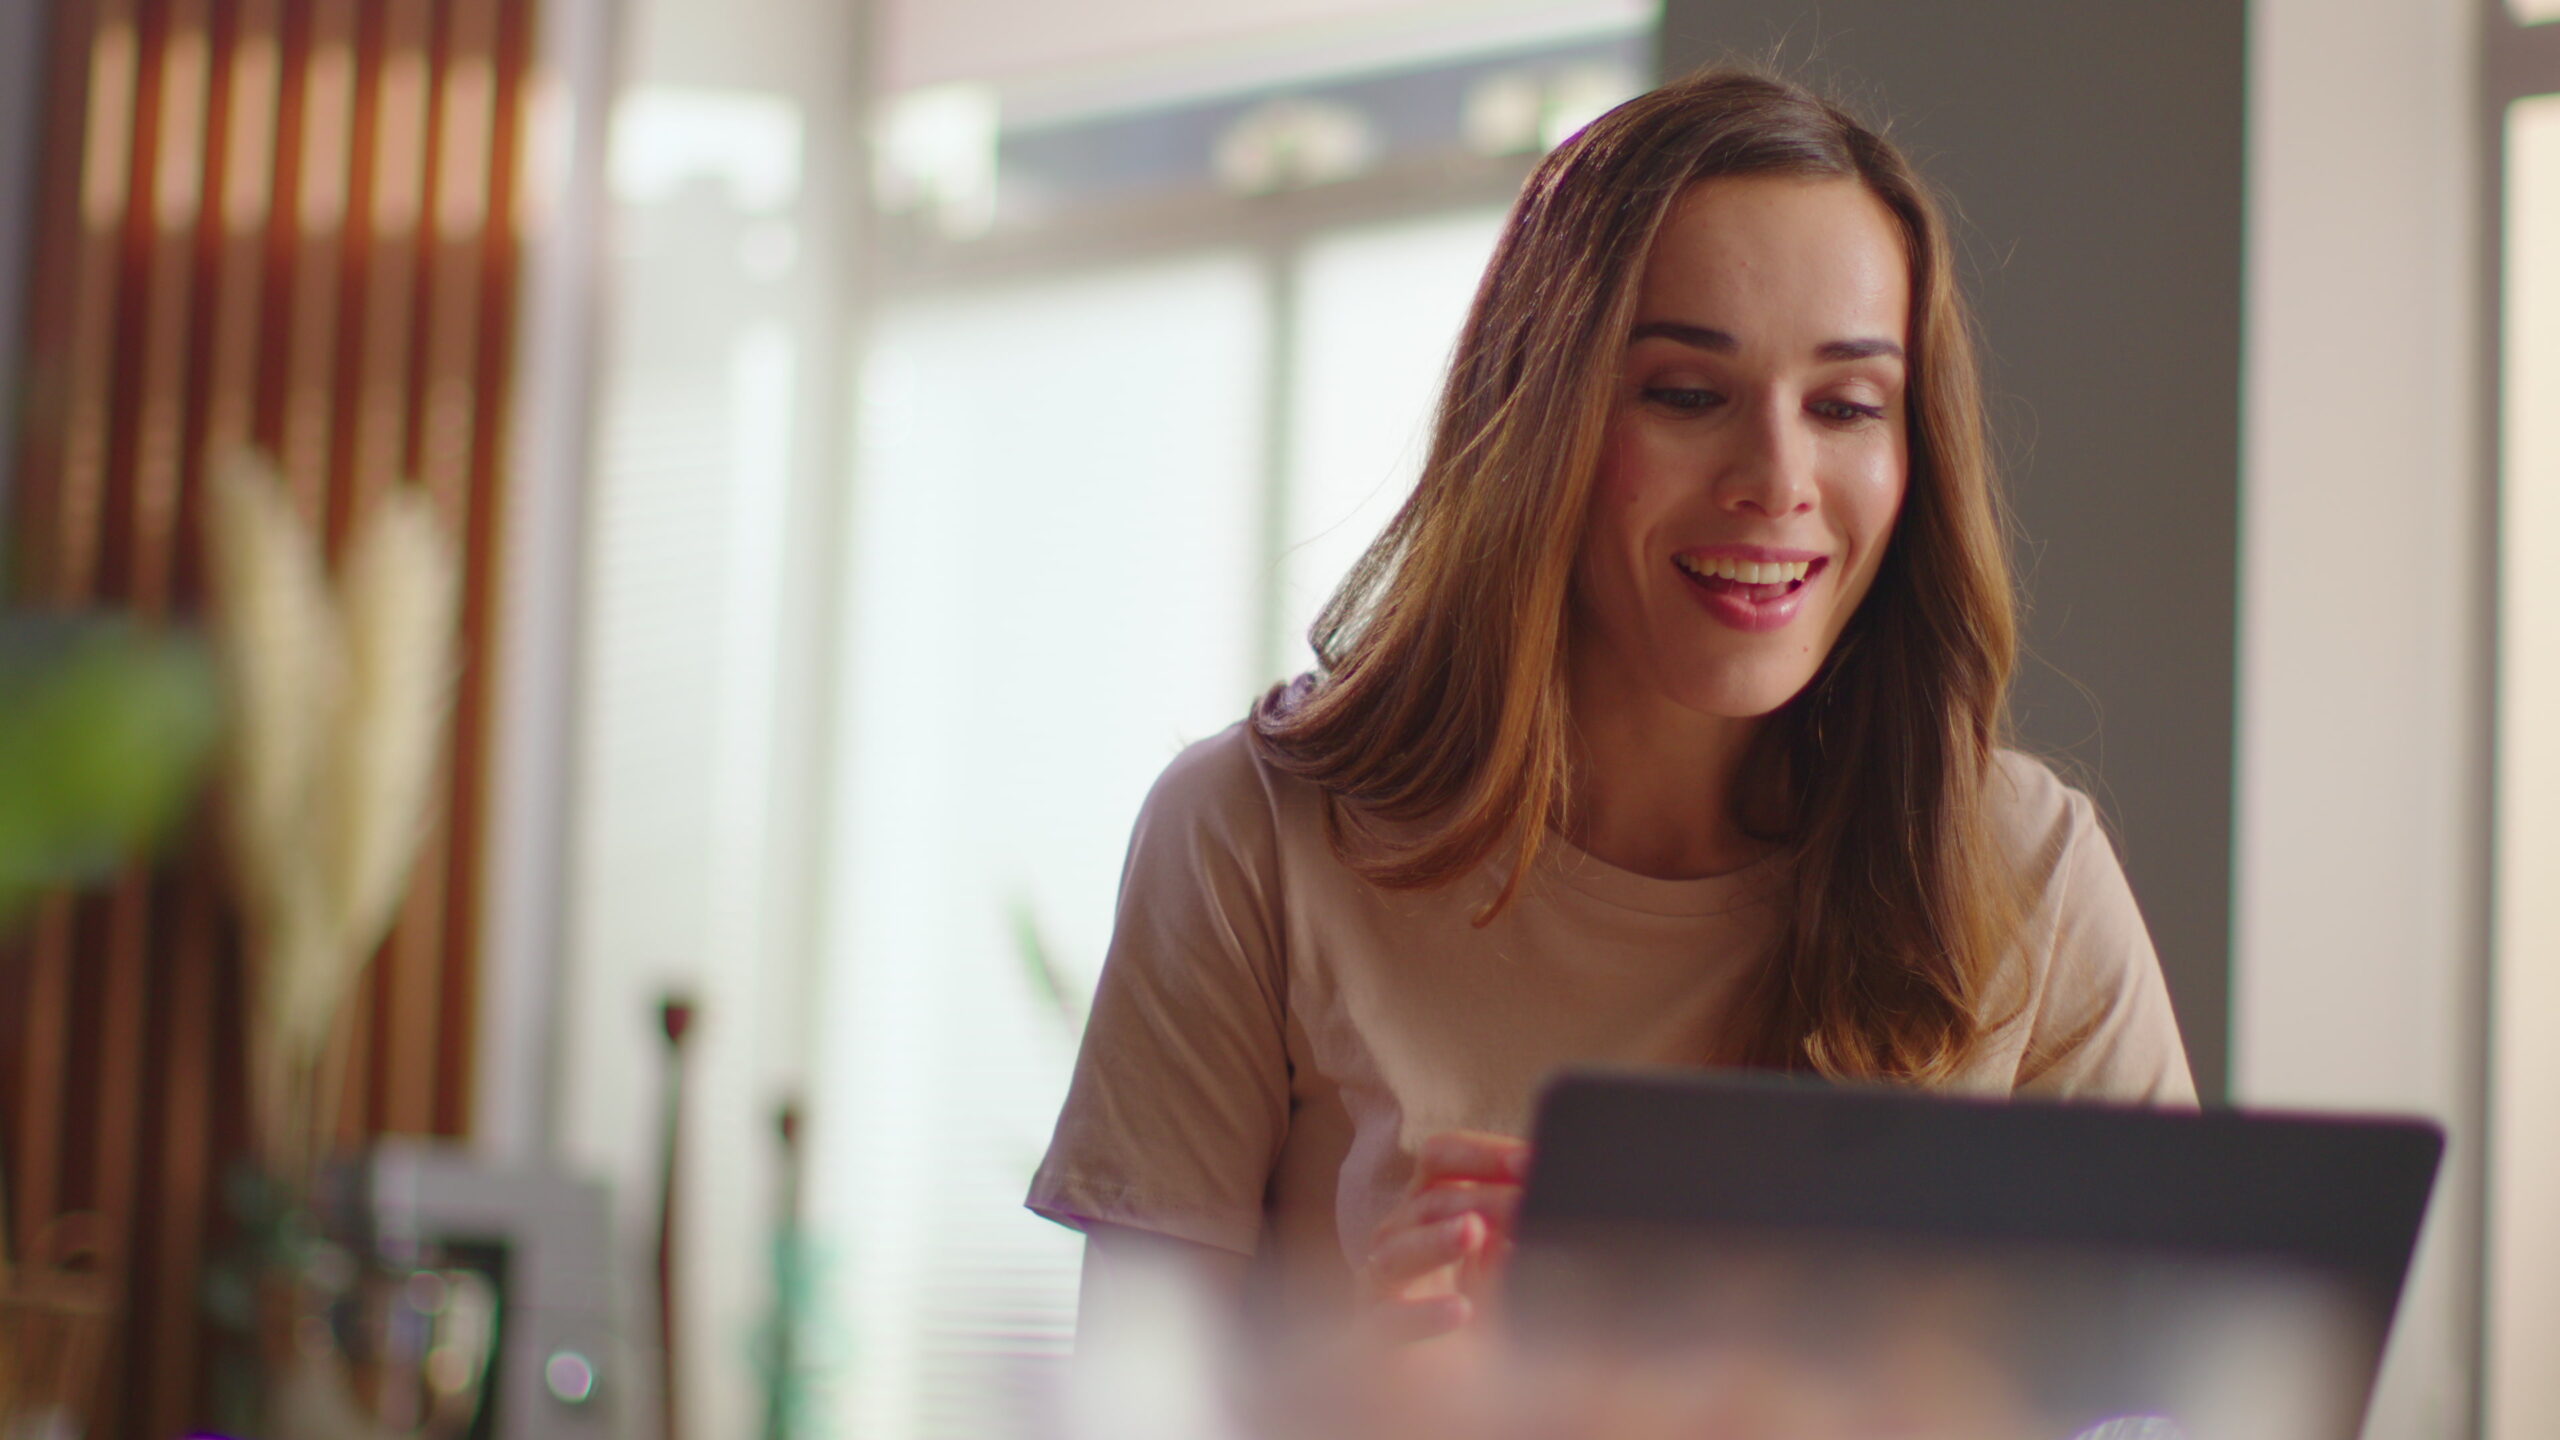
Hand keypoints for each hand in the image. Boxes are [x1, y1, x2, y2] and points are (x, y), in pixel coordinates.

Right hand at [1358, 1130, 1530, 1341]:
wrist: (1460, 1391)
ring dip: (1437, 1239)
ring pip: (1397, 1251)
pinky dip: (1423, 1314)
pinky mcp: (1375, 1338)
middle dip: (1481, 1199)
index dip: (1480, 1153)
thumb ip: (1519, 1228)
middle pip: (1427, 1200)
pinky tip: (1461, 1311)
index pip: (1441, 1158)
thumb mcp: (1508, 1265)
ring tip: (1474, 1232)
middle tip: (1525, 1205)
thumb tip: (1549, 1194)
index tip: (1529, 1162)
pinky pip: (1388, 1321)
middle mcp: (1400, 1238)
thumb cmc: (1485, 1318)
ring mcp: (1382, 1287)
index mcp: (1429, 1210)